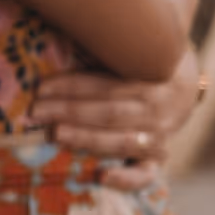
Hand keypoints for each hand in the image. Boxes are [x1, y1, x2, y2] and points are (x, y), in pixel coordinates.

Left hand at [30, 48, 201, 191]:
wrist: (178, 81)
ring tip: (54, 133)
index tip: (40, 87)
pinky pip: (146, 173)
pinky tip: (101, 177)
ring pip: (122, 140)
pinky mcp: (158, 157)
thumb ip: (98, 51)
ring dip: (86, 138)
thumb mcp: (124, 51)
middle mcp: (161, 109)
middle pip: (111, 113)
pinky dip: (126, 178)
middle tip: (36, 111)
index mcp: (153, 77)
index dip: (72, 86)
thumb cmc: (134, 62)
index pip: (108, 85)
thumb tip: (56, 36)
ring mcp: (161, 135)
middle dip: (69, 111)